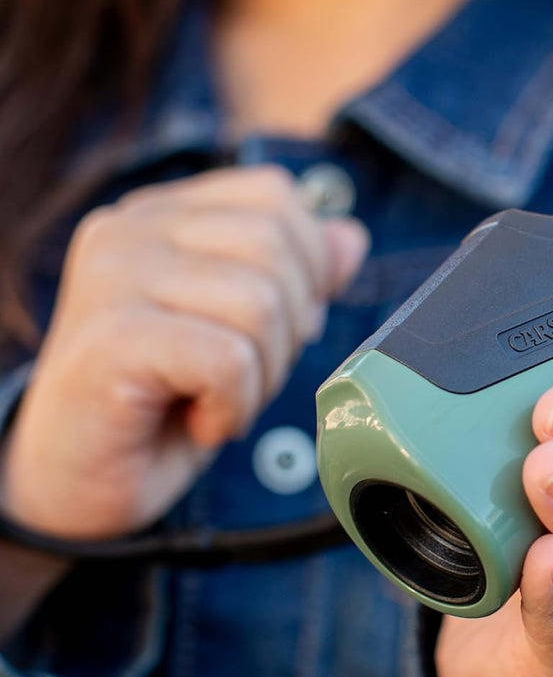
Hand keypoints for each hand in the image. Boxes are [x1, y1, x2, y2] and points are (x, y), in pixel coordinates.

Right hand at [0, 166, 367, 539]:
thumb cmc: (163, 404)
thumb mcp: (245, 333)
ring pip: (260, 303)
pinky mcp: (112, 336)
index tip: (273, 329)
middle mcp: (131, 229)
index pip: (274, 197)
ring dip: (261, 375)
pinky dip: (234, 405)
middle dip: (287, 330)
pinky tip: (198, 420)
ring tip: (216, 402)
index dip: (306, 267)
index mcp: (165, 215)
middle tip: (243, 378)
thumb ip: (294, 277)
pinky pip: (228, 359)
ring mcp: (114, 276)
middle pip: (275, 245)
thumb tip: (351, 236)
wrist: (78, 479)